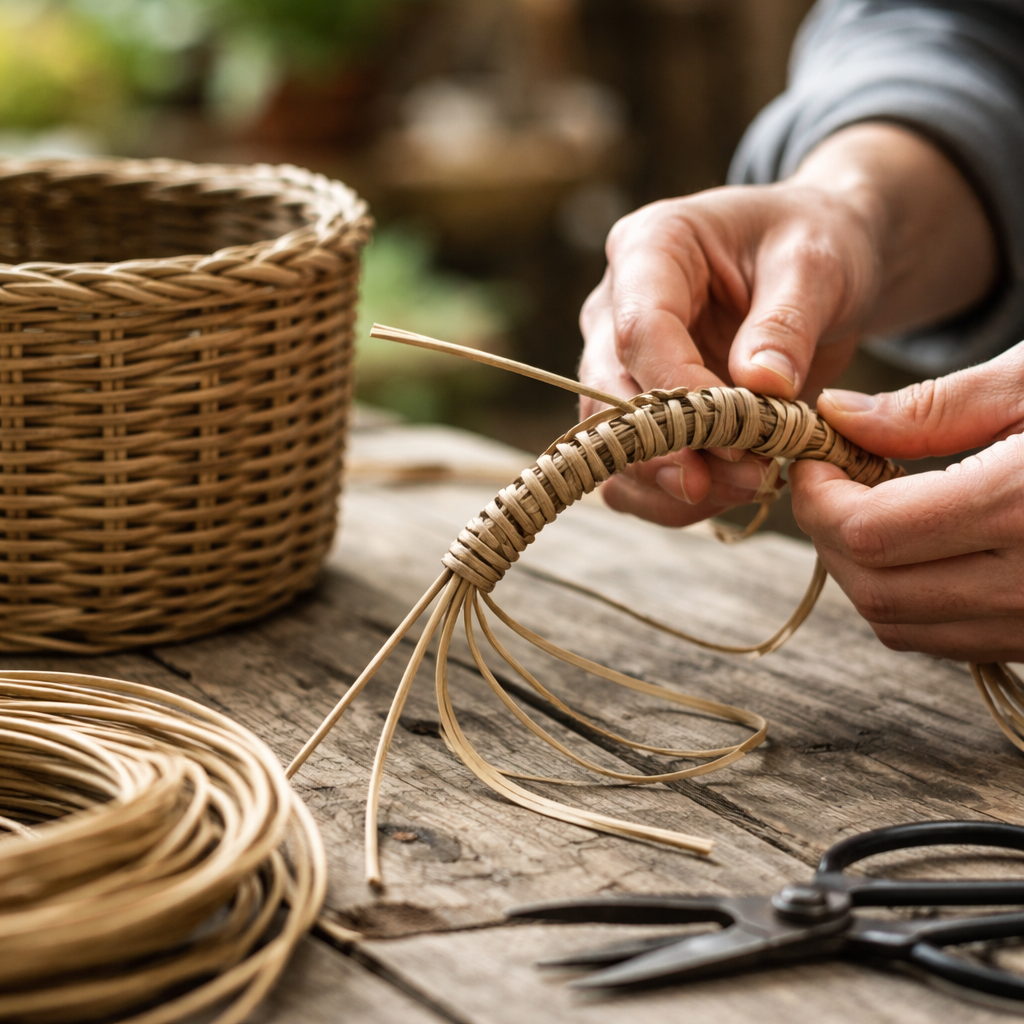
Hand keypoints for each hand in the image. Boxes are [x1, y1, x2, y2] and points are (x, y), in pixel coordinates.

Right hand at [580, 123, 996, 527]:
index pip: (639, 331)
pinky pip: (632, 473)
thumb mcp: (814, 265)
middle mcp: (614, 309)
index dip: (681, 391)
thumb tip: (761, 387)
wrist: (811, 267)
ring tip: (753, 482)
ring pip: (611, 447)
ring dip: (674, 483)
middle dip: (670, 450)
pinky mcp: (637, 411)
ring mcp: (618, 365)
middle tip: (745, 476)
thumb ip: (786, 322)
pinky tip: (735, 489)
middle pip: (608, 396)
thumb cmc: (811, 243)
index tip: (739, 434)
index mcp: (649, 249)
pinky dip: (677, 498)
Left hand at [789, 341, 1023, 661]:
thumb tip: (839, 418)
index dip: (818, 498)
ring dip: (859, 570)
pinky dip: (904, 596)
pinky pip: (944, 637)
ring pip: (900, 625)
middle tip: (826, 481)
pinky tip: (912, 544)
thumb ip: (933, 407)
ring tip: (864, 508)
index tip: (813, 457)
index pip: (869, 532)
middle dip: (827, 534)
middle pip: (873, 588)